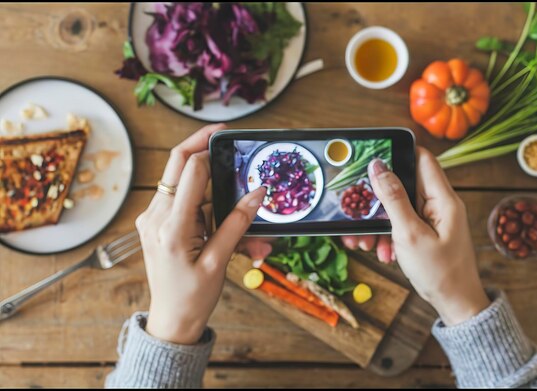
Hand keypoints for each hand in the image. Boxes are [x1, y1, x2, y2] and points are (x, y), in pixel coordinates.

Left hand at [135, 124, 265, 344]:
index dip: (210, 149)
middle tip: (222, 133)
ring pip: (178, 180)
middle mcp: (155, 217)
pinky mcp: (155, 222)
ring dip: (205, 176)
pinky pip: (178, 198)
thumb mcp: (220, 261)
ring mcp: (151, 218)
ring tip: (230, 182)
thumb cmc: (194, 296)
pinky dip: (199, 196)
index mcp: (171, 227)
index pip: (191, 171)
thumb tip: (257, 193)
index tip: (230, 138)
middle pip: (176, 164)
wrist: (171, 319)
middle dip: (198, 143)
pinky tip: (218, 208)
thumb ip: (238, 223)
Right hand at [348, 147, 489, 325]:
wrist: (457, 305)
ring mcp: (434, 219)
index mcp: (443, 199)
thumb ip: (393, 198)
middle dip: (380, 199)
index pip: (422, 158)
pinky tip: (382, 252)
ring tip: (367, 243)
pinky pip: (403, 224)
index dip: (397, 153)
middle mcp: (440, 204)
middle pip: (405, 184)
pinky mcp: (428, 232)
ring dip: (381, 223)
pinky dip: (390, 235)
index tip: (371, 160)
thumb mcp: (409, 234)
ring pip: (400, 207)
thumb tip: (378, 167)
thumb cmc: (440, 273)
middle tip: (360, 212)